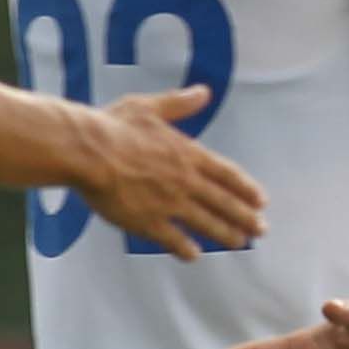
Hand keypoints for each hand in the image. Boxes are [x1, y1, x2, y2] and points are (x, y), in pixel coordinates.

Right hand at [79, 88, 266, 260]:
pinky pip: (173, 239)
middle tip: (261, 229)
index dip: (246, 189)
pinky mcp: (148, 221)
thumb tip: (203, 92)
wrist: (86, 152)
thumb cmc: (113, 125)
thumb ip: (179, 104)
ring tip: (239, 242)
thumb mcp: (149, 107)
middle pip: (223, 202)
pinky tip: (193, 255)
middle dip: (245, 217)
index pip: (226, 174)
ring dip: (225, 234)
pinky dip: (185, 248)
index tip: (261, 200)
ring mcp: (168, 203)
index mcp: (187, 154)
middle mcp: (184, 180)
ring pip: (206, 223)